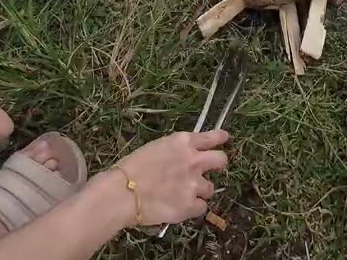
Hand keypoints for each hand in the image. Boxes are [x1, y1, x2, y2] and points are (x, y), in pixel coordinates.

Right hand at [114, 130, 230, 225]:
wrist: (122, 193)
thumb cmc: (131, 168)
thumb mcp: (154, 149)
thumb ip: (174, 153)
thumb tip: (180, 160)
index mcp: (182, 142)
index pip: (211, 137)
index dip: (219, 139)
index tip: (224, 139)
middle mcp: (194, 160)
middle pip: (221, 160)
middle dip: (219, 165)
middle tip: (212, 170)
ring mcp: (195, 184)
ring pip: (210, 188)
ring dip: (200, 191)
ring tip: (183, 195)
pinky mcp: (191, 206)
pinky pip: (201, 208)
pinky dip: (193, 208)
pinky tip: (180, 208)